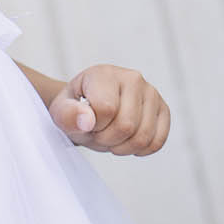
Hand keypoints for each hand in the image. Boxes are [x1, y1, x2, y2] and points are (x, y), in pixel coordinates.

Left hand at [51, 64, 170, 154]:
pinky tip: (127, 142)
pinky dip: (141, 149)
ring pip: (143, 136)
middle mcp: (132, 78)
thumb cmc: (76, 108)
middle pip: (126, 126)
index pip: (106, 109)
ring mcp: (151, 93)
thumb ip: (67, 115)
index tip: (86, 123)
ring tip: (111, 137)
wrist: (90, 108)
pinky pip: (158, 140)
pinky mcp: (163, 109)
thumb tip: (88, 121)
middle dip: (107, 140)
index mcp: (105, 74)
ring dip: (122, 147)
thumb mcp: (60, 111)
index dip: (94, 127)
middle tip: (98, 134)